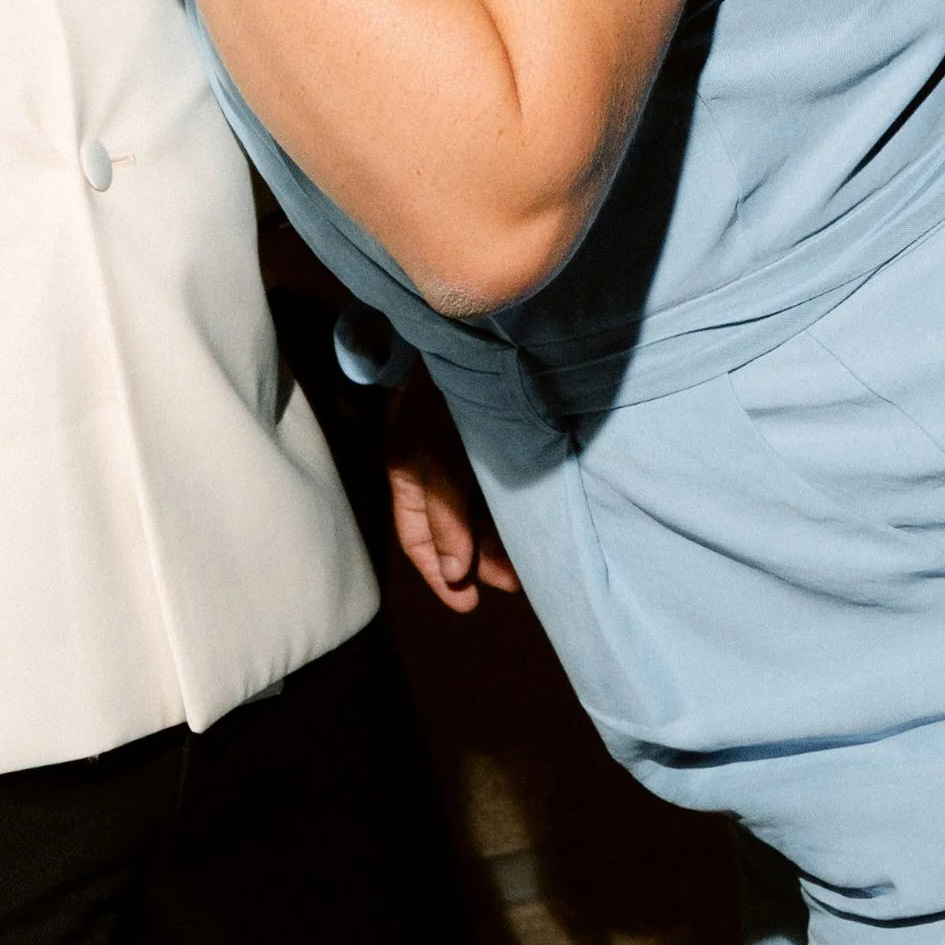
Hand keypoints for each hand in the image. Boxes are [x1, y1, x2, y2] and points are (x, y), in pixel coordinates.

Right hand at [386, 375, 518, 614]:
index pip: (417, 540)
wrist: (468, 341)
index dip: (439, 576)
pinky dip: (516, 515)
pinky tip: (536, 528)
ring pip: (483, 516)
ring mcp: (467, 461)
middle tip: (516, 582)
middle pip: (456, 533)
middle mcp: (437, 476)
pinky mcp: (499, 447)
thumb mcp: (432, 459)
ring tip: (531, 565)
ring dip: (503, 543)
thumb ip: (444, 517)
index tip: (467, 604)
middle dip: (482, 562)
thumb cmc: (438, 398)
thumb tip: (455, 575)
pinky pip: (504, 493)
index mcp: (409, 478)